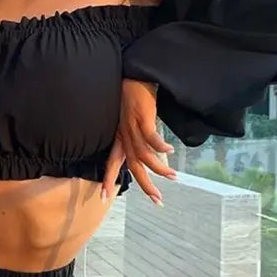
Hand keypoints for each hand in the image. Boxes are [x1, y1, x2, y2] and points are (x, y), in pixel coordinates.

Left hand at [102, 79, 176, 204]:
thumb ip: (132, 136)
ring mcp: (132, 128)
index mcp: (119, 138)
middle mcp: (124, 136)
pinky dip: (160, 145)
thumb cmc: (130, 96)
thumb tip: (142, 150)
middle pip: (132, 166)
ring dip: (159, 168)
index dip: (107, 179)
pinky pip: (151, 136)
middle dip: (144, 185)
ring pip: (144, 155)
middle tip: (157, 200)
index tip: (103, 198)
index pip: (111, 163)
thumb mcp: (127, 120)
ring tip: (173, 176)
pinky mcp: (142, 117)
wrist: (131, 75)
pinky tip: (170, 150)